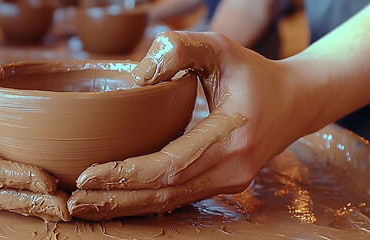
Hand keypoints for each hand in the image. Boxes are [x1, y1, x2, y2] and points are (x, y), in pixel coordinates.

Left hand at [68, 31, 310, 219]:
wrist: (295, 102)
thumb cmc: (254, 73)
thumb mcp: (220, 48)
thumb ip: (180, 50)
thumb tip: (138, 75)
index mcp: (231, 138)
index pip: (169, 167)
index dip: (126, 174)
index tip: (87, 174)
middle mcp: (231, 170)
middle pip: (163, 194)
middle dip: (116, 198)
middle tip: (74, 201)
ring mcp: (228, 182)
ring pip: (168, 203)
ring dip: (125, 206)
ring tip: (85, 207)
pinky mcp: (221, 184)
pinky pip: (177, 198)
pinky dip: (143, 201)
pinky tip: (115, 200)